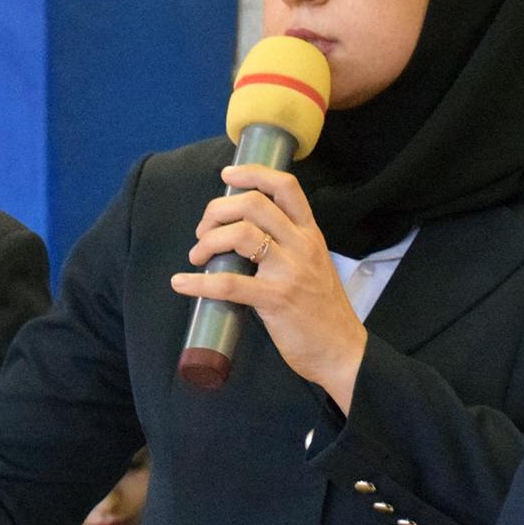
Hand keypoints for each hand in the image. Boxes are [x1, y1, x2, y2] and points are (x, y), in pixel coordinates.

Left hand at [170, 166, 368, 410]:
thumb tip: (242, 239)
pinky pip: (229, 284)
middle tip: (203, 231)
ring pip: (240, 235)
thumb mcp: (313, 266)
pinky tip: (181, 284)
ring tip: (197, 256)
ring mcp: (290, 271)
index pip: (285, 187)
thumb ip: (287, 247)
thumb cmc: (323, 311)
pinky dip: (198, 283)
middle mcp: (302, 245)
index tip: (227, 176)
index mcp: (310, 234)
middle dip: (217, 211)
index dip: (253, 174)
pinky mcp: (276, 299)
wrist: (342, 350)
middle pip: (254, 205)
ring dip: (208, 241)